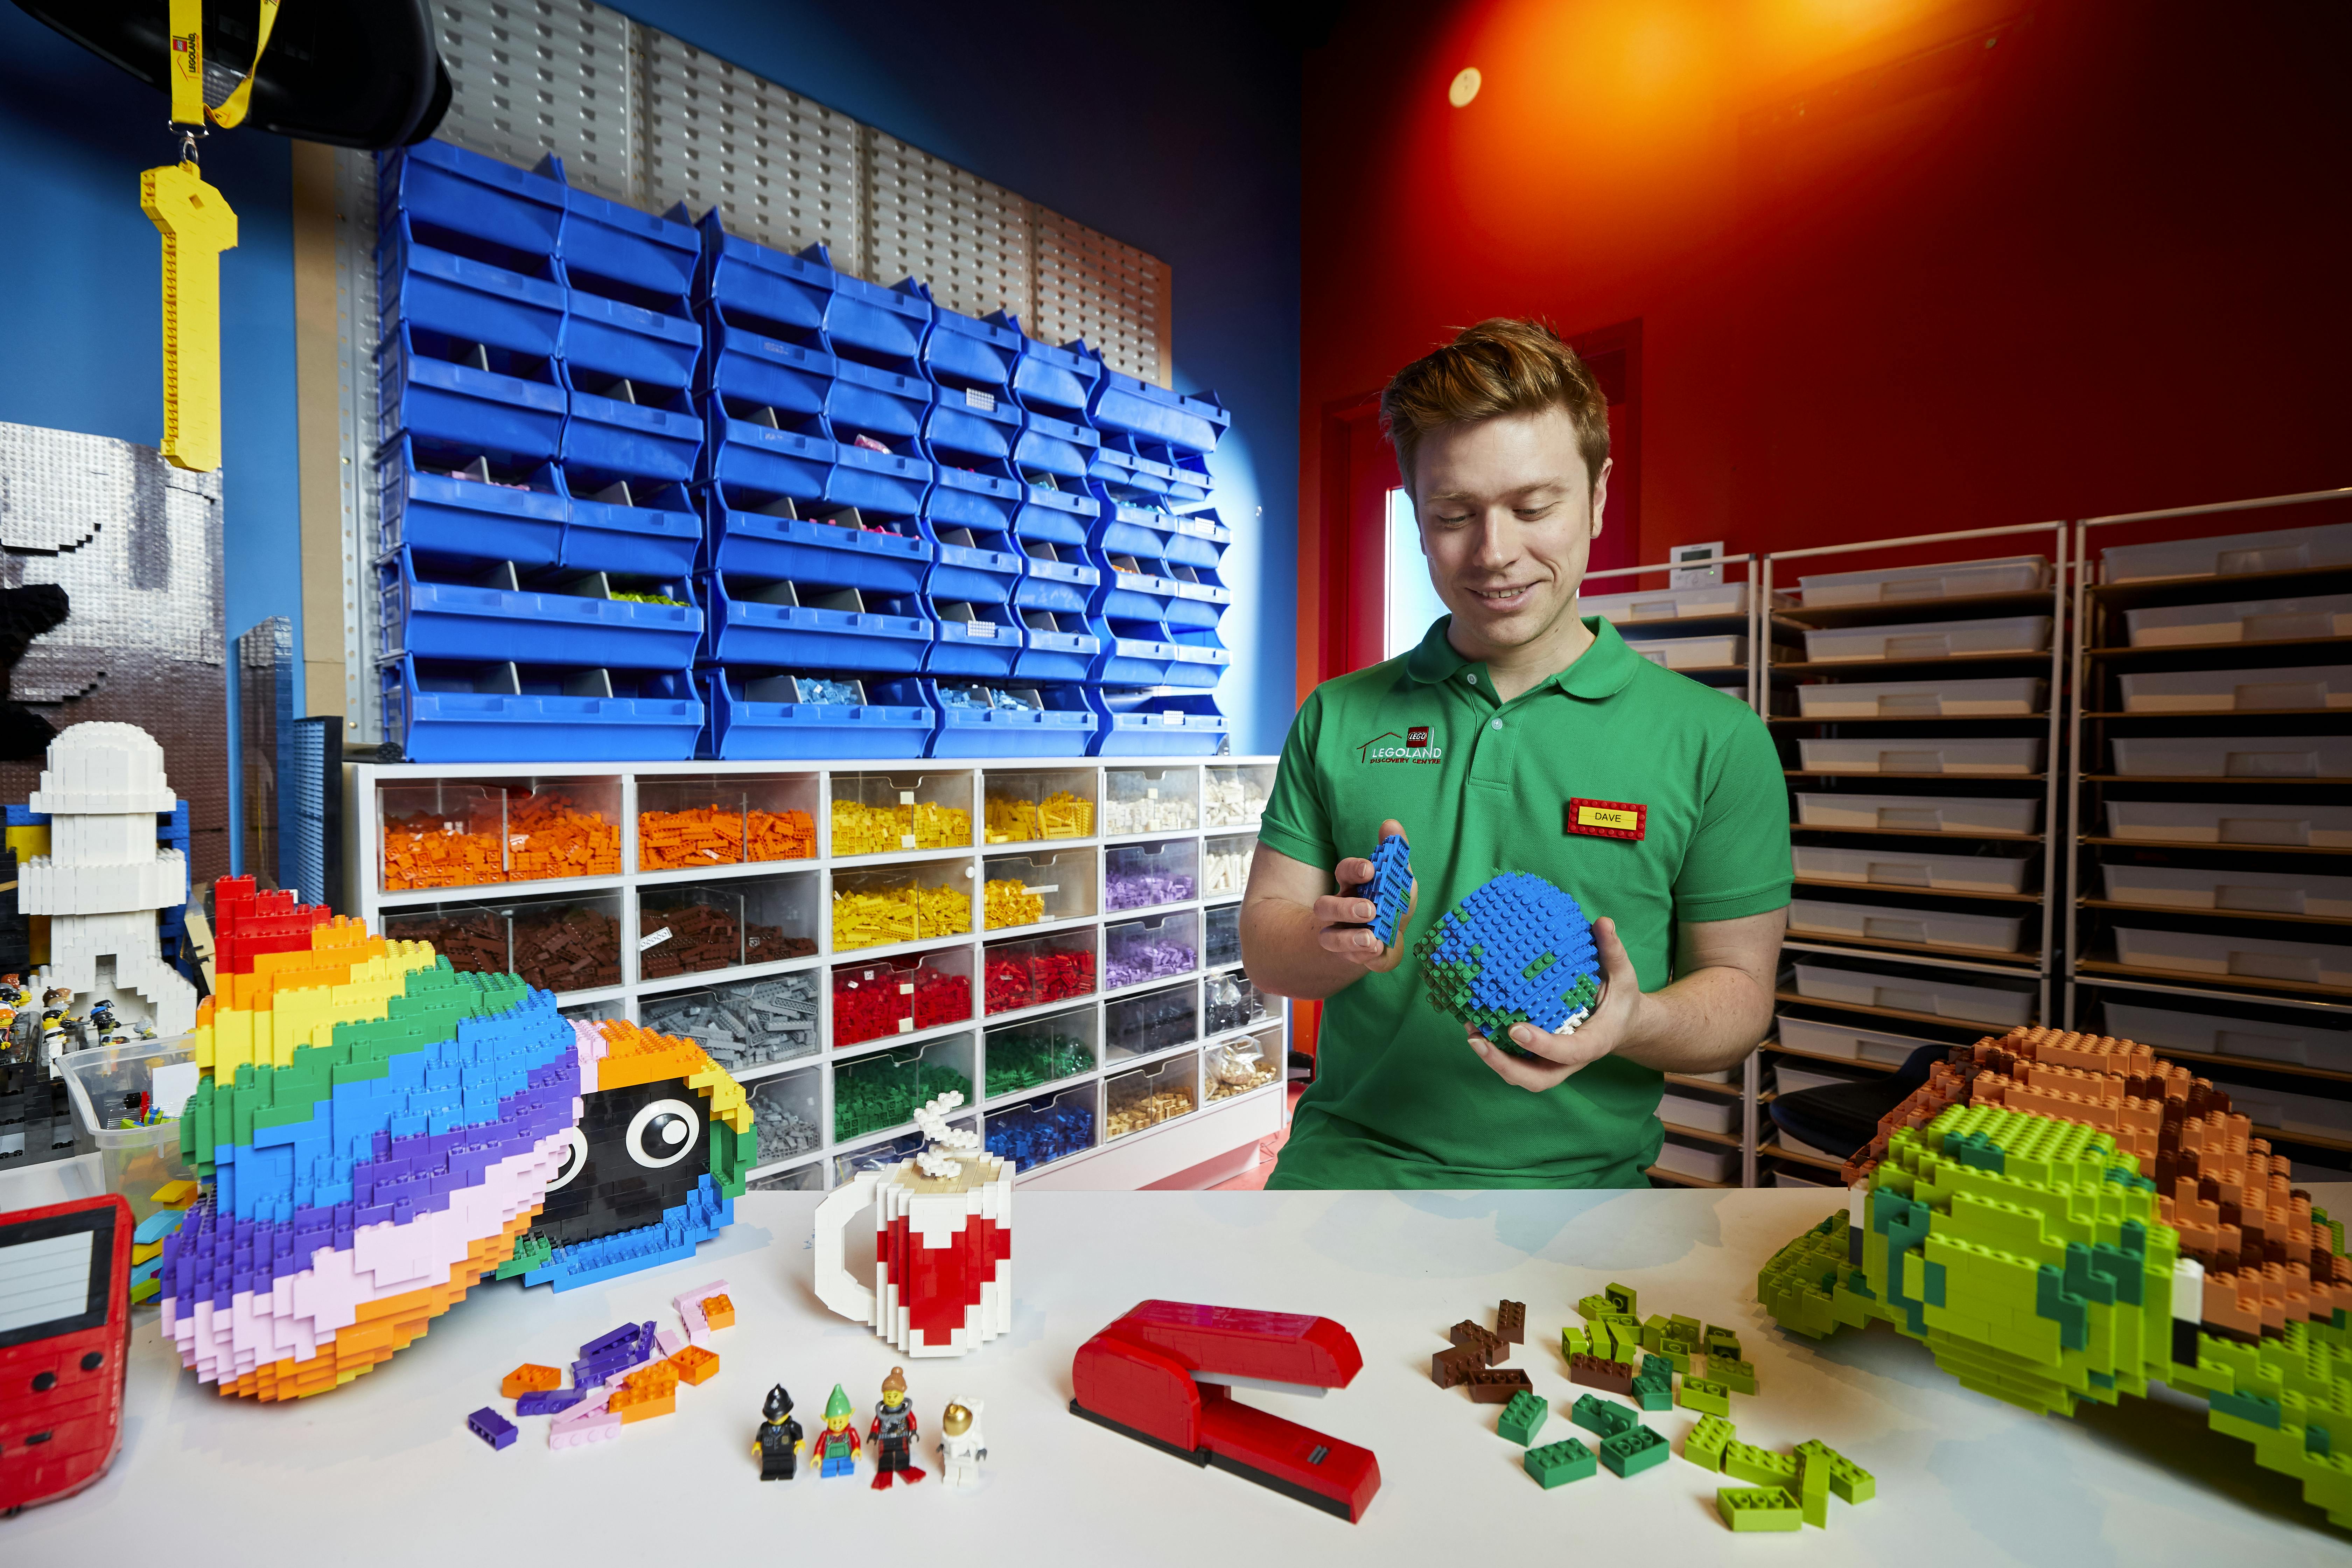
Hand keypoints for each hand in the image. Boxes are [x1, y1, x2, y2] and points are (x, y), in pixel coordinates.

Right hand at [1312, 819, 1417, 971]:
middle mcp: (1338, 910)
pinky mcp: (1349, 956)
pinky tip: (1378, 949)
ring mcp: (1339, 935)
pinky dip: (1364, 955)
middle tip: (1370, 909)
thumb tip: (1390, 825)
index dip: (1354, 869)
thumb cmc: (1390, 904)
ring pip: (1329, 937)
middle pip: (1324, 906)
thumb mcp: (1397, 879)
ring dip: (1349, 938)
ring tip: (1372, 938)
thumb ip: (1394, 853)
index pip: (1343, 872)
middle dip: (1345, 908)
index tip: (1370, 869)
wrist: (1386, 940)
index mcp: (1351, 887)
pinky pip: (1349, 958)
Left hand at [1467, 915, 1644, 1090]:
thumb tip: (1603, 922)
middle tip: (1478, 1040)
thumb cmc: (1620, 999)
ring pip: (1521, 1075)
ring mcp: (1554, 1062)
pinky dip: (1495, 1050)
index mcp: (1594, 1043)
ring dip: (1493, 1060)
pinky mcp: (1541, 1057)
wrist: (1622, 1024)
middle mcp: (1571, 1060)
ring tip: (1470, 1032)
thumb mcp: (1623, 975)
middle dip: (1504, 1064)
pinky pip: (1516, 1062)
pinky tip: (1475, 1026)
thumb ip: (1613, 952)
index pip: (1568, 1052)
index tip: (1515, 1028)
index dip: (1541, 1045)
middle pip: (1537, 1079)